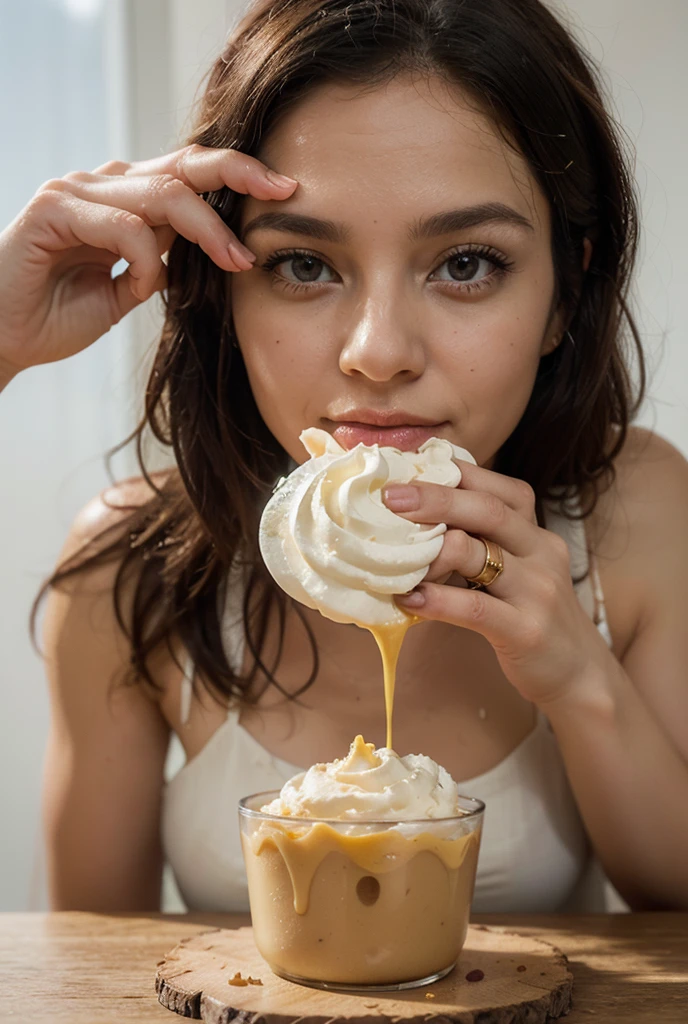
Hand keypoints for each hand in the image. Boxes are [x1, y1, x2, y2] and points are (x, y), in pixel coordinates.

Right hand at [0, 145, 296, 385]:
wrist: (6, 337)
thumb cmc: (60, 315)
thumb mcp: (129, 289)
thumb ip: (162, 264)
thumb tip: (207, 256)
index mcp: (124, 200)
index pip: (188, 174)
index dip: (236, 175)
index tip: (284, 190)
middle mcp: (103, 187)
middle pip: (182, 165)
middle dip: (237, 173)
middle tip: (281, 190)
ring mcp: (76, 192)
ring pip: (161, 193)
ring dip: (206, 230)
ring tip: (234, 262)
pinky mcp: (54, 210)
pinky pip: (123, 225)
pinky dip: (146, 257)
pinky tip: (145, 286)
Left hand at [383, 461, 611, 707]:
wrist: (578, 671)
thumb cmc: (530, 612)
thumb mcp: (515, 567)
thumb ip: (478, 540)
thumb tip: (415, 515)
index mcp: (534, 531)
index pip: (496, 488)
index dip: (452, 474)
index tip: (407, 470)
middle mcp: (541, 551)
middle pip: (487, 510)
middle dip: (436, 498)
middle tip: (390, 497)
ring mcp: (538, 590)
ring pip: (478, 553)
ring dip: (429, 551)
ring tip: (390, 554)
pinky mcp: (526, 630)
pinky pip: (474, 608)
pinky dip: (436, 600)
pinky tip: (409, 599)